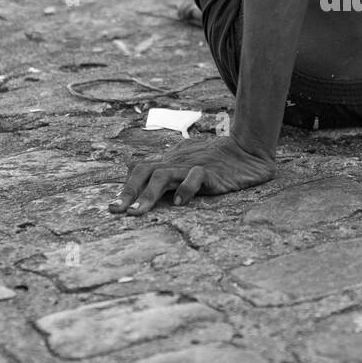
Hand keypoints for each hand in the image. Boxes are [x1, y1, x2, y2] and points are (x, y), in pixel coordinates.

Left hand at [110, 137, 275, 213]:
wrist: (248, 150)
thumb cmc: (219, 161)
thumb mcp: (190, 166)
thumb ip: (173, 177)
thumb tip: (153, 188)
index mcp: (170, 162)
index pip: (140, 170)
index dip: (125, 187)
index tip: (113, 208)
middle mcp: (177, 163)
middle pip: (144, 170)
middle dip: (128, 191)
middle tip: (116, 210)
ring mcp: (193, 166)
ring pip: (163, 174)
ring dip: (147, 194)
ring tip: (137, 212)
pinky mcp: (212, 173)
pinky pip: (195, 177)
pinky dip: (185, 188)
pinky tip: (179, 203)